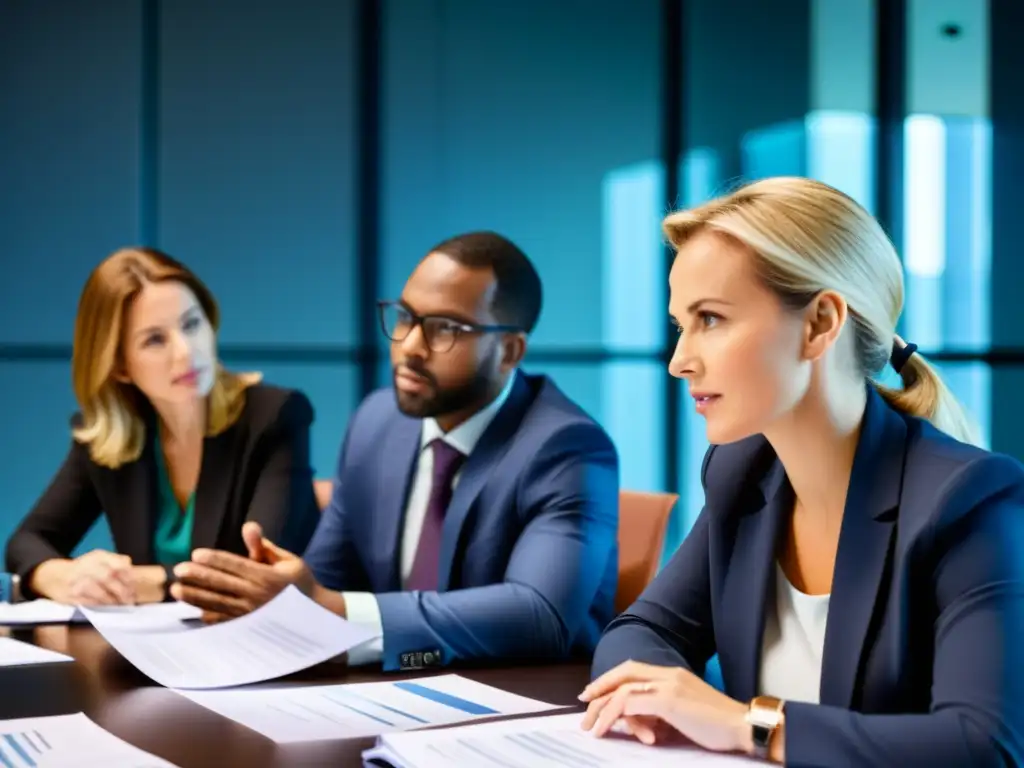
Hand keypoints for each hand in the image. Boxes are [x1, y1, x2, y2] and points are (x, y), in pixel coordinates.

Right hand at [33, 550, 134, 604]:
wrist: (53, 576)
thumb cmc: (83, 570)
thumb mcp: (100, 561)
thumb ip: (117, 564)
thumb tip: (133, 575)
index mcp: (98, 556)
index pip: (119, 563)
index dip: (129, 576)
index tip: (134, 586)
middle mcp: (87, 565)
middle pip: (109, 577)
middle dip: (122, 590)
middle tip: (129, 599)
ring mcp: (77, 579)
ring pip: (98, 590)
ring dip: (112, 599)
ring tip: (119, 604)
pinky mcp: (70, 594)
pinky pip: (88, 601)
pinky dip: (100, 605)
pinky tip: (106, 607)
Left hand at [170, 522, 316, 621]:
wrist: (315, 614)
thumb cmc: (298, 583)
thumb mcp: (287, 560)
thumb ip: (263, 546)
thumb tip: (248, 526)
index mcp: (268, 577)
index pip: (235, 565)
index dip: (215, 559)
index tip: (196, 554)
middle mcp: (257, 596)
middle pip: (221, 584)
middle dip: (198, 576)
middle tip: (179, 569)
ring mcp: (251, 614)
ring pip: (217, 604)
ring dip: (195, 597)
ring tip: (176, 590)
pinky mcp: (248, 627)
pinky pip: (223, 622)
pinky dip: (207, 616)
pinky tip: (193, 610)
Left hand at [579, 661, 751, 753]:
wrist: (744, 726)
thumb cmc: (719, 726)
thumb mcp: (685, 714)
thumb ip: (663, 713)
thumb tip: (640, 724)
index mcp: (673, 674)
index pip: (634, 669)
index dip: (612, 679)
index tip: (595, 693)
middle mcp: (668, 674)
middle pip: (624, 673)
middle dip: (600, 686)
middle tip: (584, 702)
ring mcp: (668, 685)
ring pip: (623, 689)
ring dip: (603, 707)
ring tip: (591, 726)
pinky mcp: (668, 700)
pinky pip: (630, 704)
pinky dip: (614, 715)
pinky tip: (606, 728)